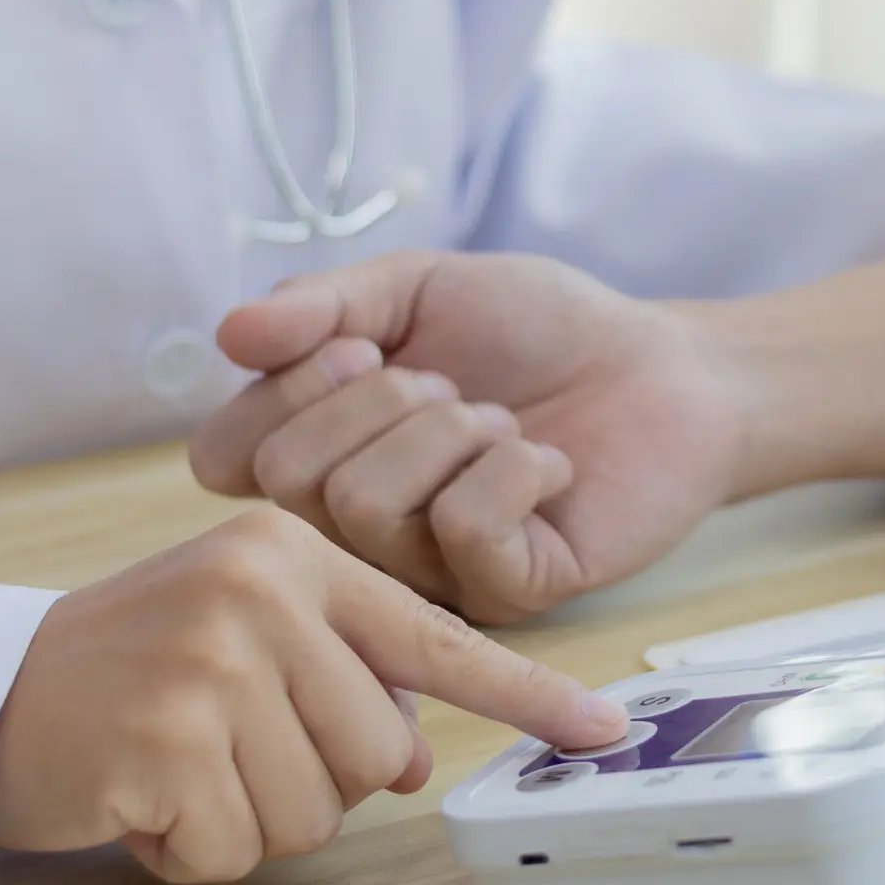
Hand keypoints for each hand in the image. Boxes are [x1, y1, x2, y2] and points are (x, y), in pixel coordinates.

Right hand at [0, 508, 629, 882]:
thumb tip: (414, 758)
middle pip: (378, 752)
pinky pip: (238, 848)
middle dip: (312, 779)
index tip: (603, 730)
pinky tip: (143, 799)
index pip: (437, 640)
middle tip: (225, 747)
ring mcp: (213, 664)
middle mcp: (262, 594)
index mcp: (293, 556)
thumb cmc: (127, 667)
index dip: (528, 694)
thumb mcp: (244, 633)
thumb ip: (341, 673)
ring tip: (180, 767)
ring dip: (248, 818)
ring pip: (316, 809)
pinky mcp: (165, 739)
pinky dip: (192, 850)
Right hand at [189, 255, 740, 623]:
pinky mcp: (504, 596)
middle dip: (380, 399)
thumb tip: (230, 332)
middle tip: (452, 387)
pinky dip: (512, 469)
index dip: (285, 391)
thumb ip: (323, 302)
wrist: (663, 366)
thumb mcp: (418, 287)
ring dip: (451, 429)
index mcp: (319, 457)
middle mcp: (355, 532)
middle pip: (289, 479)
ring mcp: (426, 575)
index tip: (363, 345)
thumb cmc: (536, 331)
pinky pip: (462, 529)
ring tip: (504, 425)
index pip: (222, 458)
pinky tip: (549, 468)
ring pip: (364, 504)